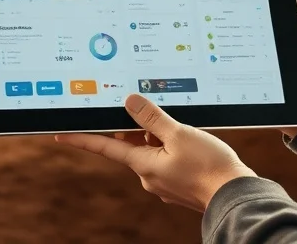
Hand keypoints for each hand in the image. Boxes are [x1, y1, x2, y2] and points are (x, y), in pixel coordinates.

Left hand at [54, 94, 255, 212]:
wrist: (236, 196)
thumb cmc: (210, 167)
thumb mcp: (179, 134)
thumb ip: (152, 117)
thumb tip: (129, 101)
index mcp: (143, 164)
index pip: (104, 148)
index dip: (82, 139)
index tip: (60, 134)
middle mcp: (148, 176)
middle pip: (133, 144)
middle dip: (143, 128)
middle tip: (160, 116)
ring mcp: (163, 182)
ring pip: (152, 150)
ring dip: (162, 137)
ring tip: (186, 133)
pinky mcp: (178, 184)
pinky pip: (167, 159)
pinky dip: (173, 147)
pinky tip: (192, 144)